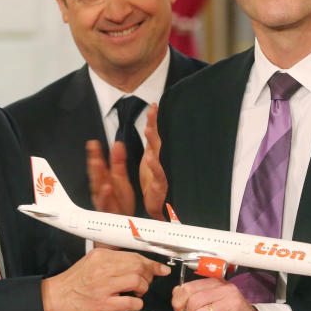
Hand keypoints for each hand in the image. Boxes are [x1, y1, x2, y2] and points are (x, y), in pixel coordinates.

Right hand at [41, 249, 169, 310]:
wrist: (54, 298)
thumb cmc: (73, 283)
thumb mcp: (90, 262)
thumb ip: (112, 261)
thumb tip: (137, 262)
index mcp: (100, 256)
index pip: (133, 255)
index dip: (151, 263)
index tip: (160, 269)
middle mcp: (102, 268)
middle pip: (138, 266)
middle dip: (148, 275)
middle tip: (146, 282)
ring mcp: (103, 287)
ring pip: (137, 280)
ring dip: (143, 288)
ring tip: (137, 292)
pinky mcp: (103, 304)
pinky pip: (131, 302)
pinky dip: (136, 303)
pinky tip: (130, 303)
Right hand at [86, 139, 133, 216]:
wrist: (122, 223)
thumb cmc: (120, 202)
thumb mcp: (121, 179)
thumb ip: (118, 162)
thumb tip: (117, 144)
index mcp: (104, 181)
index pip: (98, 165)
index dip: (95, 154)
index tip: (93, 143)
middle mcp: (100, 190)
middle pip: (96, 174)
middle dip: (93, 162)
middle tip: (93, 149)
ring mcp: (102, 200)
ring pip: (97, 187)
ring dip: (97, 175)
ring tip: (97, 162)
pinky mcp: (106, 211)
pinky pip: (104, 203)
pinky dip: (105, 196)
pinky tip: (106, 187)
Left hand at [139, 104, 167, 220]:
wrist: (158, 205)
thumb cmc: (154, 182)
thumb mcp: (150, 158)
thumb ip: (151, 143)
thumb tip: (151, 126)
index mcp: (155, 152)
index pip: (154, 132)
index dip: (153, 119)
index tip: (153, 105)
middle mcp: (159, 159)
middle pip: (157, 138)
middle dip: (155, 124)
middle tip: (153, 110)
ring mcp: (161, 170)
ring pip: (158, 153)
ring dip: (154, 141)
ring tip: (149, 130)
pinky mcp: (160, 183)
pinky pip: (158, 173)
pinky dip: (154, 165)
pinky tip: (150, 157)